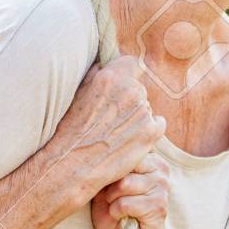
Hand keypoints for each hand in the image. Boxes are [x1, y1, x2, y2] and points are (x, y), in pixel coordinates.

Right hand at [50, 56, 166, 206]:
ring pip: (146, 108)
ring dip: (136, 117)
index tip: (121, 88)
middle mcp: (130, 91)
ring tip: (117, 133)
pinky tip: (130, 140)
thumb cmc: (71, 130)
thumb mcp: (77, 93)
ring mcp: (143, 112)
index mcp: (110, 77)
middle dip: (129, 101)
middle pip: (139, 88)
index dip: (127, 75)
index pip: (132, 64)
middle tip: (113, 118)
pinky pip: (158, 124)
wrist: (73, 165)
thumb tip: (105, 64)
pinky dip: (148, 131)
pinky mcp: (151, 133)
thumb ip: (96, 75)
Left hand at [91, 151, 170, 228]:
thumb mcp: (103, 185)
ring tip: (117, 209)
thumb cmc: (112, 215)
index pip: (124, 148)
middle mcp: (161, 170)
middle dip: (110, 184)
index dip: (108, 166)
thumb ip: (106, 166)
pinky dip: (116, 212)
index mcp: (149, 160)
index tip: (105, 181)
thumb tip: (95, 149)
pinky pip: (126, 203)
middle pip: (123, 164)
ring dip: (112, 200)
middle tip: (112, 199)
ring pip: (124, 184)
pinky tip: (121, 218)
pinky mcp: (159, 208)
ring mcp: (163, 188)